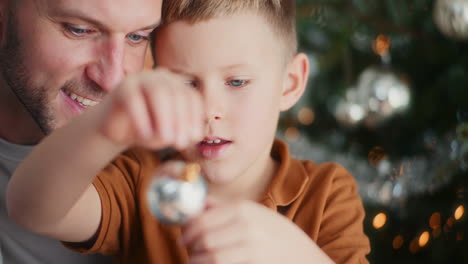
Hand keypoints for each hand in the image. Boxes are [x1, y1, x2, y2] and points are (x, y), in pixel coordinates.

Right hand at [97, 68, 203, 149]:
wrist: (117, 129)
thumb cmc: (148, 130)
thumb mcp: (167, 134)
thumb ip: (180, 133)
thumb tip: (192, 135)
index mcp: (177, 87)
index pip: (191, 98)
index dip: (195, 117)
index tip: (194, 138)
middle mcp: (162, 78)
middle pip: (177, 94)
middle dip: (181, 120)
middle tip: (179, 143)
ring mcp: (142, 79)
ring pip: (157, 92)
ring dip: (164, 117)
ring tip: (165, 139)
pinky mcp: (123, 87)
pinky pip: (134, 99)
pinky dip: (141, 118)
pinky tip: (145, 135)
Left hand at [181, 198, 333, 263]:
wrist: (307, 258)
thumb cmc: (280, 238)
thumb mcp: (257, 215)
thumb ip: (227, 209)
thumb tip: (198, 205)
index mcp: (244, 208)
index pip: (202, 217)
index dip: (187, 229)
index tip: (183, 237)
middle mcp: (247, 224)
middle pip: (203, 236)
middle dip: (190, 246)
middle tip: (188, 251)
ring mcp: (252, 246)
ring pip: (209, 255)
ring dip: (197, 260)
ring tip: (197, 261)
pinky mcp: (254, 263)